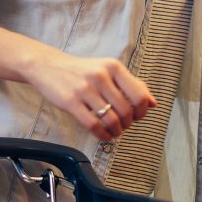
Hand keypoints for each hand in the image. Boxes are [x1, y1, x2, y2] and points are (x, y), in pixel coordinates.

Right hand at [24, 52, 156, 141]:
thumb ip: (131, 84)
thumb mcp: (107, 69)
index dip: (142, 111)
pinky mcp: (71, 102)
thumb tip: (153, 103)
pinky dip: (102, 135)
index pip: (139, 95)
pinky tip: (103, 135)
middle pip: (125, 111)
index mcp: (113, 67)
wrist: (48, 66)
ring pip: (110, 119)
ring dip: (116, 131)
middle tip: (123, 126)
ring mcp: (85, 89)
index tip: (137, 116)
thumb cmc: (81, 70)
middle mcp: (100, 76)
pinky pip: (93, 125)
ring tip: (114, 131)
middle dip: (127, 124)